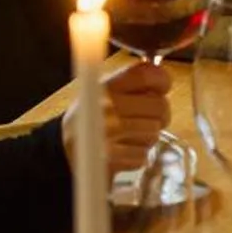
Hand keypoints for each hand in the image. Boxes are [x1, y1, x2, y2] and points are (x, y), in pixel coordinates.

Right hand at [61, 61, 174, 176]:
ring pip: (154, 132)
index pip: (147, 75)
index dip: (162, 81)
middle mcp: (106, 105)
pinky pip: (142, 155)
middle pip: (158, 105)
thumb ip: (133, 82)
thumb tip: (164, 79)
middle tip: (151, 118)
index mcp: (107, 85)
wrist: (67, 148)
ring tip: (132, 135)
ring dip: (148, 137)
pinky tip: (124, 150)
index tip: (162, 88)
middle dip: (161, 114)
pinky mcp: (109, 157)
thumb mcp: (107, 90)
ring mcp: (107, 132)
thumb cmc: (95, 115)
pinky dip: (137, 156)